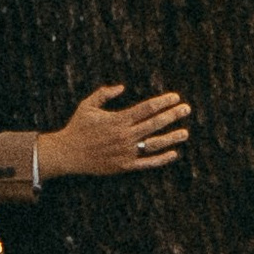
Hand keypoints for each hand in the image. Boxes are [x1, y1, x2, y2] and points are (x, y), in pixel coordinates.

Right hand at [43, 84, 190, 178]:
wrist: (67, 153)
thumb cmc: (77, 127)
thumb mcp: (87, 105)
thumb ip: (104, 93)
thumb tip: (122, 86)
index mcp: (118, 120)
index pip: (146, 108)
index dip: (163, 102)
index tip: (175, 97)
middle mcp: (125, 135)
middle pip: (155, 123)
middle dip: (173, 115)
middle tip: (187, 109)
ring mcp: (126, 152)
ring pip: (154, 144)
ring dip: (171, 138)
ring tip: (185, 132)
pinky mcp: (124, 166)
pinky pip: (147, 163)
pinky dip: (161, 159)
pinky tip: (173, 153)